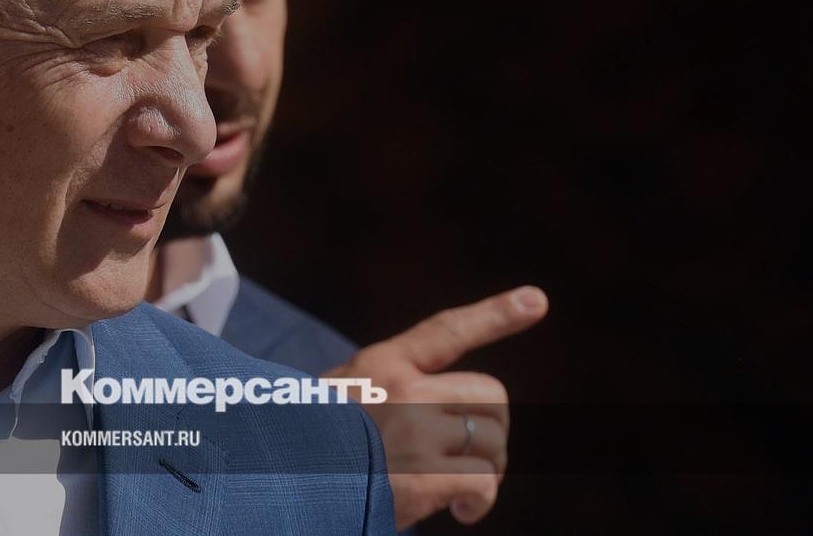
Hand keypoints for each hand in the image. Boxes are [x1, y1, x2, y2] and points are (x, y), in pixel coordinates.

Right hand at [323, 286, 547, 528]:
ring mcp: (414, 432)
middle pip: (490, 395)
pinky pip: (482, 482)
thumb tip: (442, 421)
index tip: (536, 300)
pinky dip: (480, 501)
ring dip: (486, 470)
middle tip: (472, 458)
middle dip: (491, 431)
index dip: (495, 314)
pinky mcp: (423, 477)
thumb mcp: (335, 399)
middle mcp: (403, 391)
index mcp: (380, 366)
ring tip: (459, 490)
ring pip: (491, 442)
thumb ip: (384, 395)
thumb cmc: (306, 447)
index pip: (446, 331)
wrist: (276, 479)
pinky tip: (464, 512)